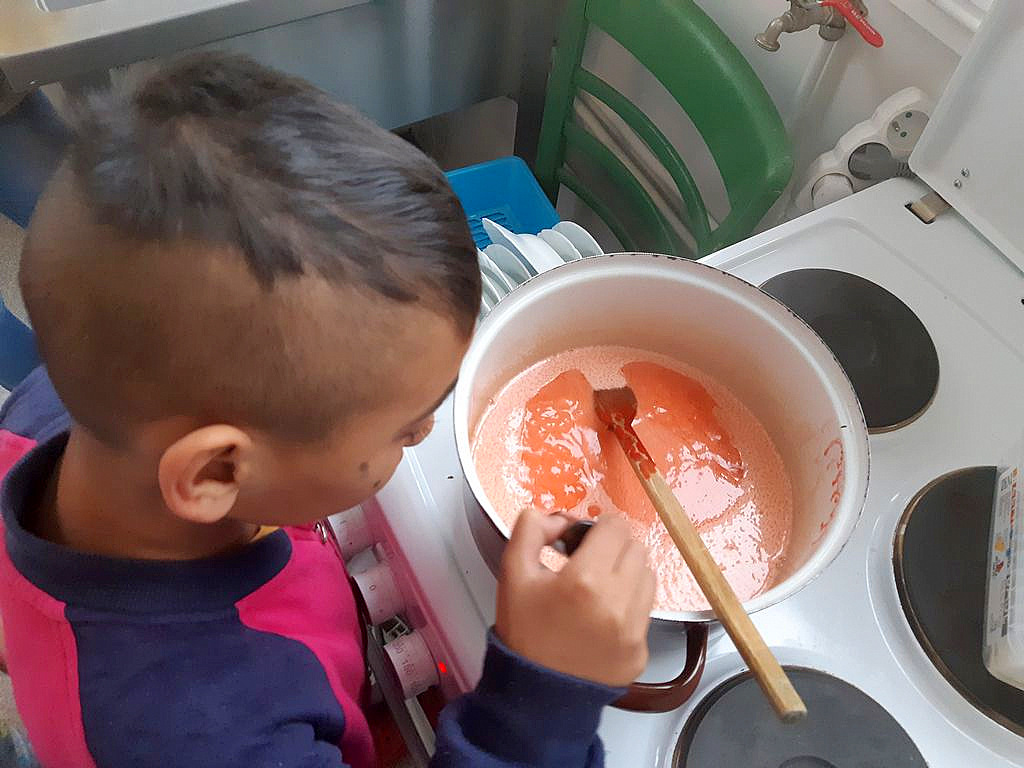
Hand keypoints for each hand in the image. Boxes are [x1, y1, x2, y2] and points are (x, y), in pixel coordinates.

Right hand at [495, 509, 655, 686]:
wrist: (535, 690)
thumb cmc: (524, 632)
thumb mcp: (513, 573)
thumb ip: (531, 530)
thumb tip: (559, 518)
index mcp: (584, 580)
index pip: (616, 527)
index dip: (599, 527)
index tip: (586, 539)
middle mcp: (616, 603)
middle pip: (636, 548)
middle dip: (613, 548)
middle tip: (590, 562)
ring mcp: (633, 630)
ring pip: (648, 576)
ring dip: (627, 573)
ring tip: (599, 588)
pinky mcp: (641, 650)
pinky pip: (647, 610)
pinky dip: (631, 604)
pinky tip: (604, 615)